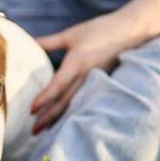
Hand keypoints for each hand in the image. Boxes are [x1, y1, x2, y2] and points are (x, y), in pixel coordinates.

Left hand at [30, 10, 152, 133]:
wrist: (131, 32)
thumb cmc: (99, 30)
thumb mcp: (71, 35)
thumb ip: (48, 42)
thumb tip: (28, 42)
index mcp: (77, 63)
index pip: (58, 86)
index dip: (44, 99)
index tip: (31, 110)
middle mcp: (86, 76)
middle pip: (64, 102)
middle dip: (48, 117)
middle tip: (33, 131)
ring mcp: (95, 82)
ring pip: (74, 105)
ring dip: (59, 119)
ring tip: (44, 130)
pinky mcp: (101, 85)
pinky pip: (84, 102)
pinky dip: (72, 112)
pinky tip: (64, 121)